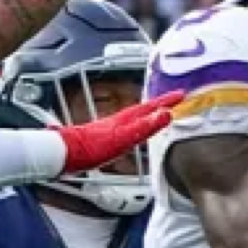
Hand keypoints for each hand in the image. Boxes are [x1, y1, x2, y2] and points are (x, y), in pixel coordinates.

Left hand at [59, 90, 181, 174]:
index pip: (151, 107)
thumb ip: (144, 126)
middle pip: (145, 109)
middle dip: (161, 104)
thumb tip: (166, 114)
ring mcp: (113, 127)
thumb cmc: (92, 148)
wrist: (66, 153)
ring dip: (151, 113)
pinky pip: (130, 126)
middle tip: (175, 100)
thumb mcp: (123, 138)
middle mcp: (120, 120)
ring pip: (137, 116)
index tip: (181, 94)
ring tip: (160, 112)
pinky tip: (136, 130)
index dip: (167, 101)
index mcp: (126, 119)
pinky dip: (139, 124)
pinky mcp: (107, 136)